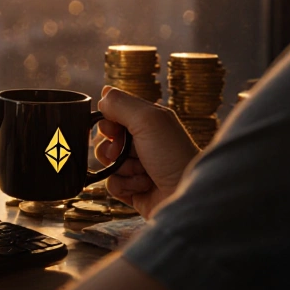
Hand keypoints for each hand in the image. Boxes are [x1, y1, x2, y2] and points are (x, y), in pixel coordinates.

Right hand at [95, 86, 199, 216]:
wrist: (187, 195)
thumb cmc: (173, 155)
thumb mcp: (147, 120)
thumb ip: (121, 104)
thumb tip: (103, 95)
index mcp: (149, 123)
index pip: (115, 114)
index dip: (108, 121)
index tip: (113, 129)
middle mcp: (143, 143)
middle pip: (107, 139)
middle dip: (111, 146)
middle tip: (123, 151)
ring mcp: (138, 167)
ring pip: (107, 162)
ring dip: (121, 168)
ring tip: (141, 172)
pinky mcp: (134, 189)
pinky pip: (112, 184)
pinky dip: (124, 185)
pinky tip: (143, 186)